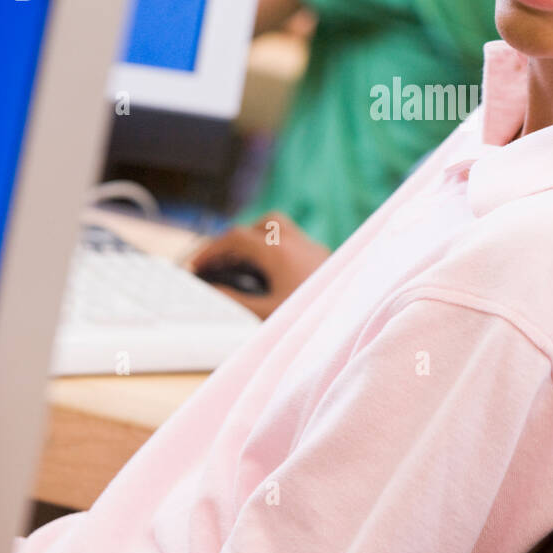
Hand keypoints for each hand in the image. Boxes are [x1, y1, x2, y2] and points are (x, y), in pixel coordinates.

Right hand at [186, 213, 330, 319]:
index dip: (211, 249)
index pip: (236, 237)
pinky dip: (279, 252)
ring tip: (244, 266)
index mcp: (280, 251)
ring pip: (282, 230)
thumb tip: (212, 291)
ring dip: (260, 241)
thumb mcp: (266, 315)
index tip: (197, 266)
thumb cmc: (314, 322)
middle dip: (236, 240)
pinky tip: (274, 277)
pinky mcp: (327, 262)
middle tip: (220, 262)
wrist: (356, 326)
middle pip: (260, 225)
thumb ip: (235, 301)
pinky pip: (298, 244)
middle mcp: (300, 244)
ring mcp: (316, 251)